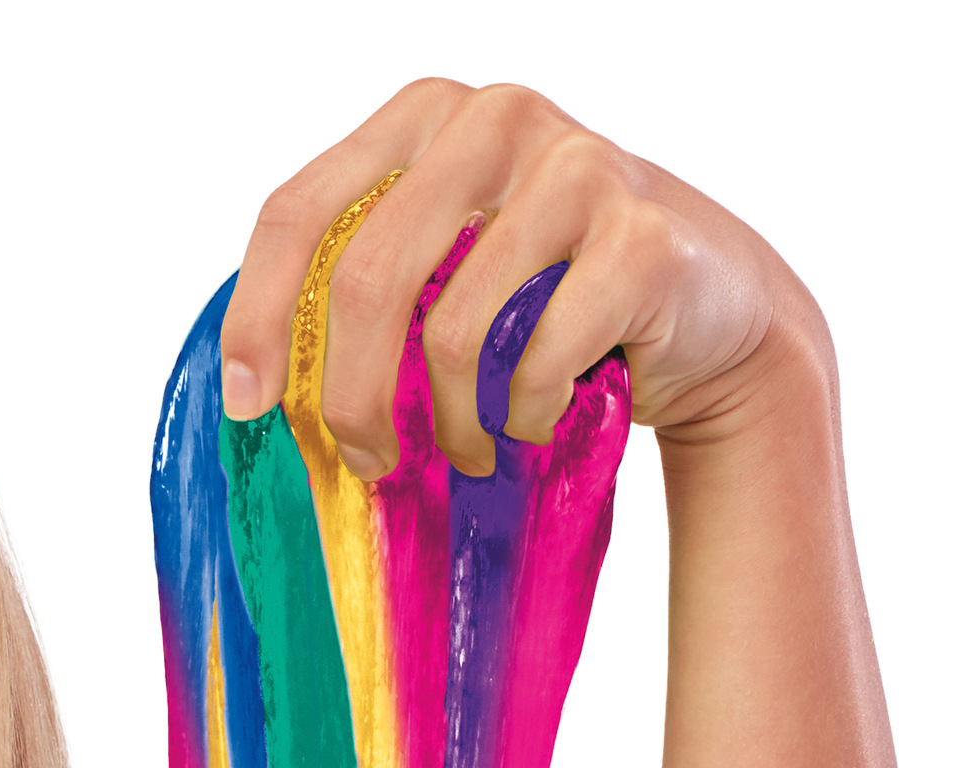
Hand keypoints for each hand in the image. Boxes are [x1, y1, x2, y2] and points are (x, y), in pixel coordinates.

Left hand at [219, 78, 817, 475]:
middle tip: (367, 461)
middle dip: (352, 399)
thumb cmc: (549, 297)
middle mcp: (495, 119)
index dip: (258, 316)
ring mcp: (576, 166)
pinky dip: (526, 418)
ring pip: (454, 332)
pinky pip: (538, 363)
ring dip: (452, 425)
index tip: (249, 404)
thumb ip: (362, 284)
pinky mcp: (641, 236)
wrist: (709, 310)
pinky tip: (537, 419)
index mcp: (423, 118)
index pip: (301, 211)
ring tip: (472, 447)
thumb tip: (255, 386)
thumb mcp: (446, 264)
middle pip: (368, 280)